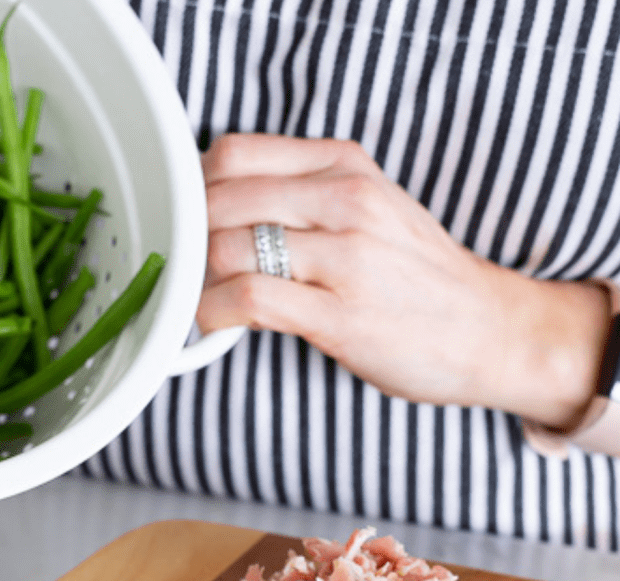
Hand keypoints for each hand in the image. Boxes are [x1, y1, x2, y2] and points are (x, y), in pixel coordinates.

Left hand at [198, 133, 609, 429]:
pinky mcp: (339, 314)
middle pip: (219, 198)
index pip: (234, 154)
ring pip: (226, 246)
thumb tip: (221, 213)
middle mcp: (345, 199)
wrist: (489, 330)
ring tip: (201, 299)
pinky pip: (248, 299)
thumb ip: (304, 199)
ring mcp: (345, 256)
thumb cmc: (420, 278)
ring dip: (196, 279)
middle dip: (188, 238)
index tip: (191, 224)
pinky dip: (213, 312)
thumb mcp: (370, 209)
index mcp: (345, 166)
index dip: (195, 192)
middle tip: (189, 269)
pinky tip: (215, 324)